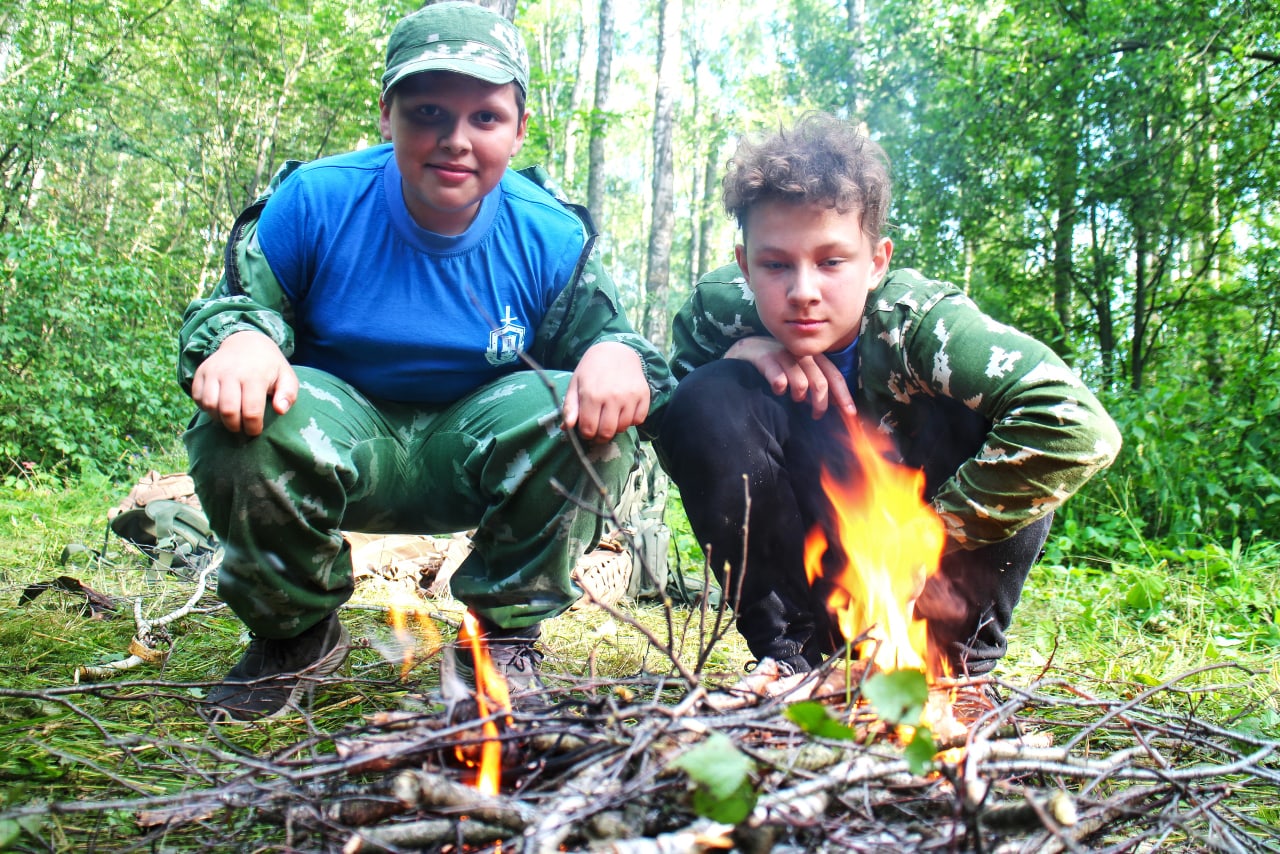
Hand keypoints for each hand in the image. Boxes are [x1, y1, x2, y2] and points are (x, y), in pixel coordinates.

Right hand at [189, 331, 297, 435]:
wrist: (245, 340)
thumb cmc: (268, 365)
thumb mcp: (286, 376)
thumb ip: (287, 395)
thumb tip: (280, 410)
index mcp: (255, 376)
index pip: (251, 411)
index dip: (253, 427)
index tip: (256, 430)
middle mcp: (231, 372)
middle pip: (228, 411)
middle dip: (235, 426)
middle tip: (241, 427)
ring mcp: (213, 371)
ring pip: (210, 405)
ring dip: (219, 418)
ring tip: (230, 418)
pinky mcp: (201, 372)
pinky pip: (197, 397)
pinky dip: (206, 408)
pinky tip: (218, 407)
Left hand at [562, 341, 650, 442]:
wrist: (616, 351)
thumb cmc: (591, 370)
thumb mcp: (575, 385)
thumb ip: (569, 407)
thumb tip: (566, 427)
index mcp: (592, 395)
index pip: (589, 429)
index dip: (586, 434)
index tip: (586, 429)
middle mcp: (612, 397)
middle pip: (607, 432)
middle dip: (600, 436)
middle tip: (598, 429)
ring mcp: (630, 396)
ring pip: (623, 428)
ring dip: (616, 427)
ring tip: (610, 417)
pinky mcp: (644, 395)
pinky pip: (638, 420)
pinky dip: (631, 420)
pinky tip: (624, 411)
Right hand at [725, 336, 854, 418]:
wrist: (745, 350)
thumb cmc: (776, 365)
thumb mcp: (799, 370)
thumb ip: (814, 382)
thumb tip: (833, 404)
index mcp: (813, 356)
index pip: (834, 376)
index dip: (843, 396)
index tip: (850, 414)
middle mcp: (801, 353)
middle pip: (820, 382)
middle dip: (820, 403)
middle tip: (815, 416)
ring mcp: (783, 354)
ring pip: (801, 383)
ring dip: (799, 396)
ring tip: (793, 398)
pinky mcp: (765, 358)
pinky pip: (779, 380)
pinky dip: (779, 389)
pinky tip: (776, 389)